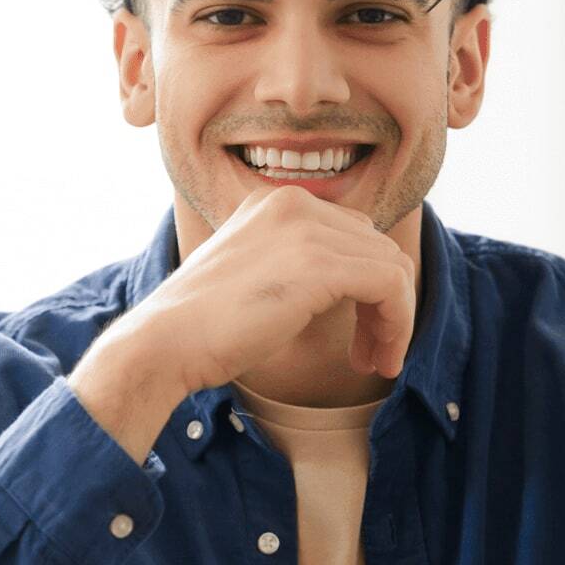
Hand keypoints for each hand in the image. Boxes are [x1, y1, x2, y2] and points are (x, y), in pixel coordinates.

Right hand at [127, 185, 418, 392]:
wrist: (167, 340)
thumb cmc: (204, 324)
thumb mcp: (257, 274)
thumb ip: (297, 264)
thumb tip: (351, 282)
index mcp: (277, 202)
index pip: (353, 236)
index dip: (369, 288)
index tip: (362, 336)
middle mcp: (295, 203)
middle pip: (377, 249)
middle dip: (385, 305)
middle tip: (372, 355)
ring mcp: (307, 228)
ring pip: (391, 267)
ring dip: (394, 320)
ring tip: (376, 362)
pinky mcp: (320, 264)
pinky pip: (391, 285)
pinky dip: (397, 323)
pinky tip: (379, 358)